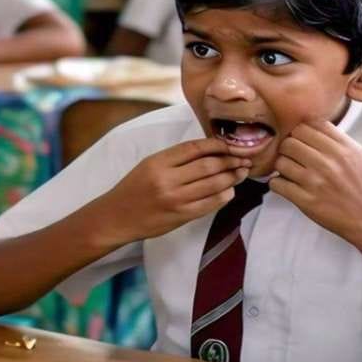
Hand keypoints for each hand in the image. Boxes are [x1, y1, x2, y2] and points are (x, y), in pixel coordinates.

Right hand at [97, 138, 251, 243]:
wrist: (117, 216)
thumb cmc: (134, 188)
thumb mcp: (149, 164)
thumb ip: (176, 158)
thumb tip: (209, 151)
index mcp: (158, 162)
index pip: (194, 148)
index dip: (216, 145)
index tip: (230, 144)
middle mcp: (167, 179)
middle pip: (208, 165)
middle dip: (230, 160)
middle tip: (243, 158)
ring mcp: (175, 199)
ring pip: (213, 184)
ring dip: (231, 177)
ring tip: (241, 172)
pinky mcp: (181, 216)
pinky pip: (210, 204)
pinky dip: (224, 196)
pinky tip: (229, 190)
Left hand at [270, 121, 361, 246]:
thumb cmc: (361, 185)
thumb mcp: (356, 153)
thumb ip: (334, 136)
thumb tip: (307, 123)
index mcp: (342, 147)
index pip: (306, 125)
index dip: (299, 132)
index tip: (300, 141)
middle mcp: (329, 162)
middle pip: (289, 141)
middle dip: (287, 149)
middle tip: (293, 157)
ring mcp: (316, 181)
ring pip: (280, 161)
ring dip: (281, 166)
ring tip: (290, 172)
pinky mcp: (306, 200)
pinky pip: (277, 183)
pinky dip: (278, 184)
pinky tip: (287, 185)